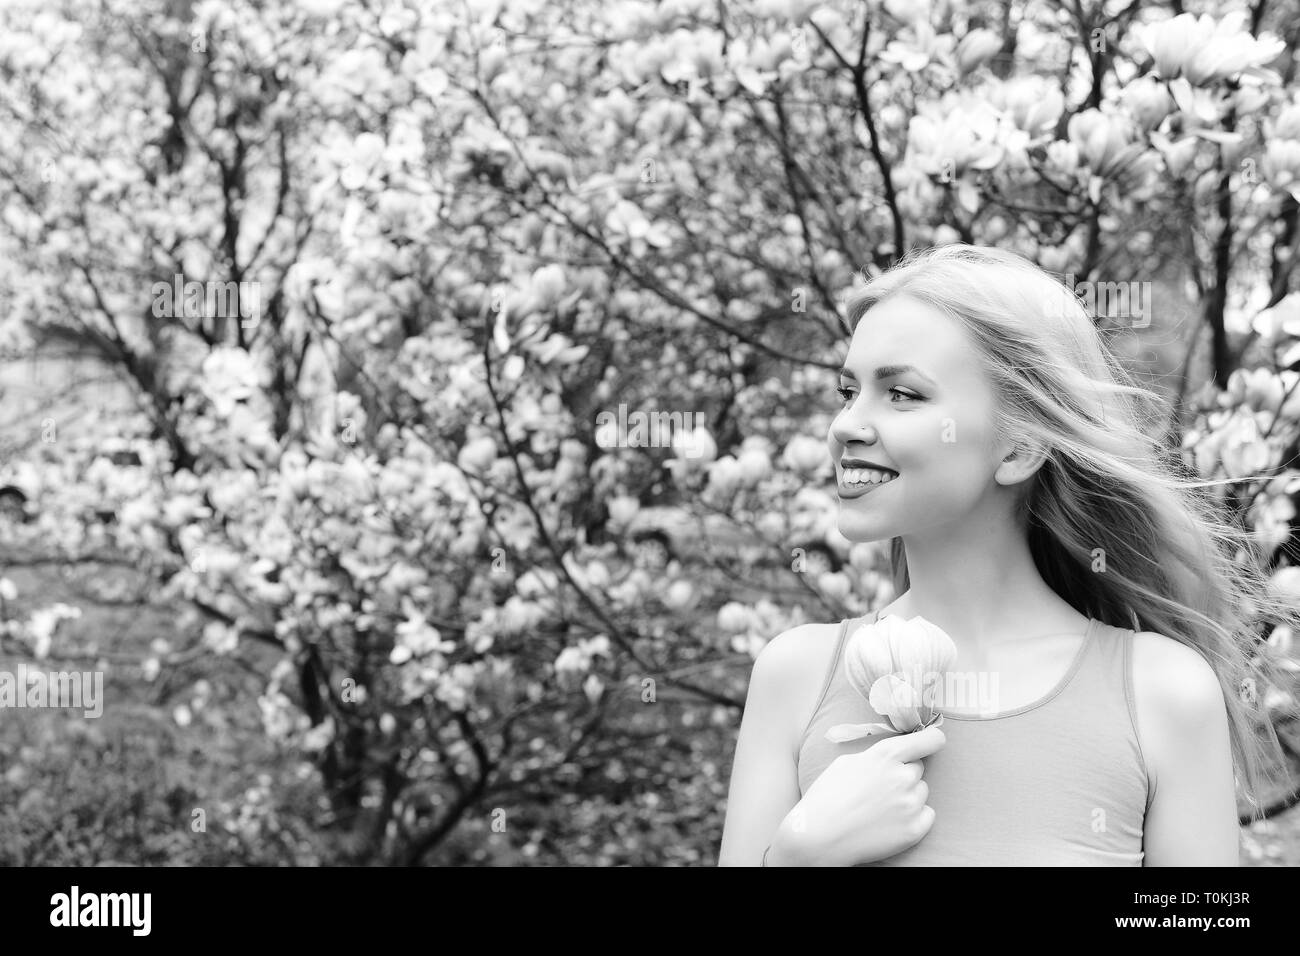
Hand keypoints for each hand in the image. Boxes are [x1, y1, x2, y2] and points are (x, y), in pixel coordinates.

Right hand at [770, 724, 945, 865]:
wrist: (819, 836)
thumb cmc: (827, 796)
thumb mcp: (847, 762)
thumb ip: (876, 756)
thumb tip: (895, 757)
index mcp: (886, 755)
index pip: (929, 740)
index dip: (931, 740)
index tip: (930, 742)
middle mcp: (903, 777)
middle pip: (918, 768)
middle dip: (904, 773)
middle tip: (881, 787)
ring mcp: (910, 804)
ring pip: (922, 792)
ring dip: (908, 796)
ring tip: (881, 807)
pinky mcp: (914, 830)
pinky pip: (927, 815)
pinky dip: (914, 817)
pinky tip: (891, 821)